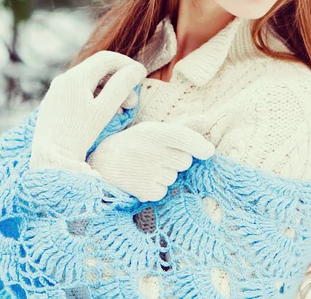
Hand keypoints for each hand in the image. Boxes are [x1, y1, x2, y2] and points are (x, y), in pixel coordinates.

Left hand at [30, 51, 146, 168]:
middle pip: (98, 70)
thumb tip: (137, 69)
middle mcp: (63, 79)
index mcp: (75, 77)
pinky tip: (105, 114)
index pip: (106, 59)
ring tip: (122, 110)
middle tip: (133, 102)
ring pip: (90, 82)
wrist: (49, 161)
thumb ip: (121, 86)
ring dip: (109, 91)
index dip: (127, 64)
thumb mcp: (103, 110)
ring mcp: (57, 91)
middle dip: (119, 81)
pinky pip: (80, 93)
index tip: (141, 75)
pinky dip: (96, 98)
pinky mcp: (54, 104)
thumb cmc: (77, 136)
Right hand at [85, 121, 215, 201]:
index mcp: (153, 131)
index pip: (185, 138)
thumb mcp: (154, 130)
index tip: (207, 151)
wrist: (101, 163)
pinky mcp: (144, 191)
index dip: (200, 146)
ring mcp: (147, 172)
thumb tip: (209, 119)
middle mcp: (150, 150)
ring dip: (165, 174)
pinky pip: (163, 191)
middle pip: (185, 161)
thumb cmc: (134, 144)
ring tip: (145, 167)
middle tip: (157, 156)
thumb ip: (184, 126)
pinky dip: (156, 188)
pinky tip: (142, 179)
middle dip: (176, 159)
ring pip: (174, 177)